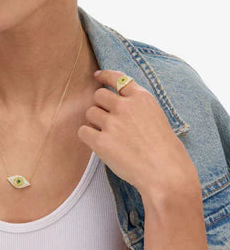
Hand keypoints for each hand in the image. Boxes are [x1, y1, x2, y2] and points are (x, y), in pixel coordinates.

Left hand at [77, 70, 198, 194]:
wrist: (166, 173)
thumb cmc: (166, 151)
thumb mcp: (157, 117)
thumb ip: (138, 108)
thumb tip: (116, 105)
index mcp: (142, 98)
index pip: (118, 78)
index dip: (104, 76)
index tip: (97, 76)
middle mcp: (125, 107)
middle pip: (99, 95)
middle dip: (100, 106)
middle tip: (107, 120)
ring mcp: (112, 123)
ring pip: (90, 112)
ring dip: (94, 122)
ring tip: (108, 136)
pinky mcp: (101, 141)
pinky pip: (83, 131)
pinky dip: (88, 137)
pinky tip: (99, 144)